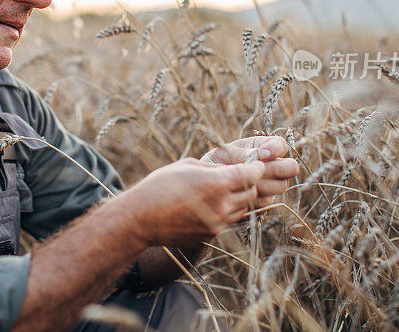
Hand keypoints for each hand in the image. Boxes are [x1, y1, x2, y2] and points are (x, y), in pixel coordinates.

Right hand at [119, 158, 265, 246]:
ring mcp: (218, 222)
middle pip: (252, 193)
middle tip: (242, 176)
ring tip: (228, 189)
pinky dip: (228, 211)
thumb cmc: (161, 185)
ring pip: (244, 209)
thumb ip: (214, 167)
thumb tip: (230, 168)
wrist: (142, 218)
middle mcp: (222, 204)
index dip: (256, 167)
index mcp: (218, 183)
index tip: (255, 164)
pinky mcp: (212, 234)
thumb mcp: (187, 165)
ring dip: (241, 198)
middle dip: (251, 183)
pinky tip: (214, 204)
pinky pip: (229, 220)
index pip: (252, 174)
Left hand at [200, 136, 298, 208]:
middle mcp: (271, 166)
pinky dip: (254, 198)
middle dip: (275, 169)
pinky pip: (267, 202)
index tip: (262, 155)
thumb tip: (262, 155)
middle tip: (257, 171)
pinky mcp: (263, 202)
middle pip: (290, 168)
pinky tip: (240, 194)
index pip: (281, 145)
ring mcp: (271, 184)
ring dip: (263, 184)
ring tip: (243, 182)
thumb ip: (243, 153)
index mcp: (263, 147)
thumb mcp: (225, 152)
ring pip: (281, 186)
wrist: (205, 185)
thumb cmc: (216, 163)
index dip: (276, 149)